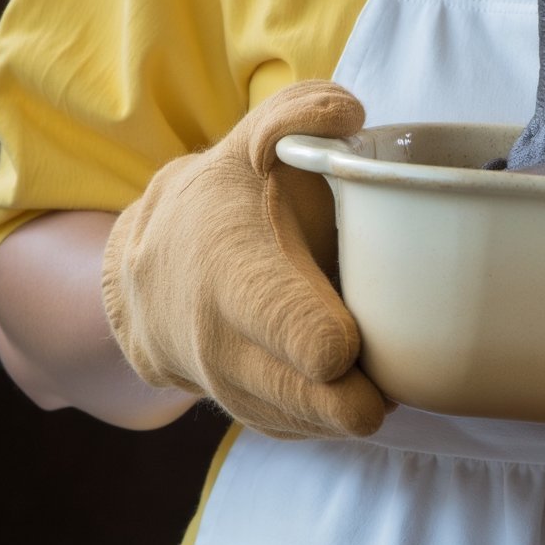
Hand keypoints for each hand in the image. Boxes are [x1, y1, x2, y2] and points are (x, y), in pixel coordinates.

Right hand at [101, 81, 387, 439]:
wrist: (147, 272)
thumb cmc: (220, 201)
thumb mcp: (250, 143)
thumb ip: (300, 114)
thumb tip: (348, 115)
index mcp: (240, 277)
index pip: (313, 344)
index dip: (351, 343)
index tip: (365, 327)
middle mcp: (230, 348)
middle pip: (330, 404)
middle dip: (373, 385)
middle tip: (397, 344)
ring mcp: (238, 391)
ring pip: (323, 424)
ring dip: (359, 396)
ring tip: (374, 346)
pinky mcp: (251, 415)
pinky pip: (309, 431)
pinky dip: (336, 408)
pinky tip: (350, 368)